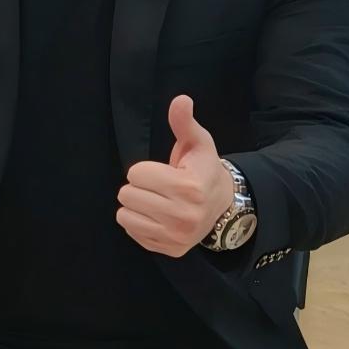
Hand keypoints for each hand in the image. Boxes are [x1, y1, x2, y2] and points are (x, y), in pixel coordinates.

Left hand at [119, 94, 231, 257]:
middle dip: (139, 187)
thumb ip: (183, 122)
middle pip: (126, 194)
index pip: (136, 173)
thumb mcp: (198, 143)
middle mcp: (183, 215)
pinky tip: (157, 216)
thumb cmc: (203, 170)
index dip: (146, 170)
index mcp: (188, 187)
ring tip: (157, 201)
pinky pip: (131, 231)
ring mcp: (175, 235)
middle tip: (159, 187)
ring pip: (124, 215)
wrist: (223, 206)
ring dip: (135, 205)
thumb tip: (180, 99)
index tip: (164, 172)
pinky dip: (138, 222)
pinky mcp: (168, 249)